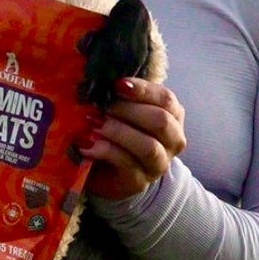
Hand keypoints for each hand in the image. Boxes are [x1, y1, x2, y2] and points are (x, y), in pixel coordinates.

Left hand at [78, 77, 186, 200]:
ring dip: (118, 131)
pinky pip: (126, 163)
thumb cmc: (118, 135)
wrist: (108, 173)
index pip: (166, 99)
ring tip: (93, 123)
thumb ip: (121, 97)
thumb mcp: (123, 112)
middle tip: (103, 106)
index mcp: (173, 117)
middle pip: (161, 121)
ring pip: (147, 146)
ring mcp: (158, 164)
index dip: (143, 90)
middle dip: (129, 110)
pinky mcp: (139, 181)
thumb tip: (103, 78)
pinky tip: (85, 144)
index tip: (117, 84)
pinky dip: (103, 150)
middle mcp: (173, 141)